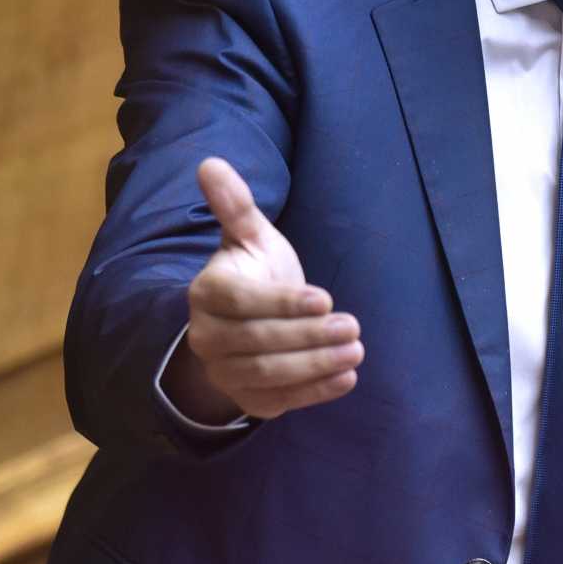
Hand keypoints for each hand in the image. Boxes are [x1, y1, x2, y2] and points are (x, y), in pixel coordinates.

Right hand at [165, 158, 361, 421]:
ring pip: (269, 374)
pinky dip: (315, 392)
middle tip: (352, 326)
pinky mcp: (248, 400)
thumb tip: (210, 162)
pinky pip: (280, 401)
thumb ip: (235, 206)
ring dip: (316, 364)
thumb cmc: (252, 273)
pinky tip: (347, 378)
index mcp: (206, 294)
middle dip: (309, 336)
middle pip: (258, 342)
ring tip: (356, 350)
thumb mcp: (249, 238)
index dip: (282, 303)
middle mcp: (206, 337)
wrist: (243, 325)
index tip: (325, 298)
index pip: (241, 303)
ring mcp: (225, 373)